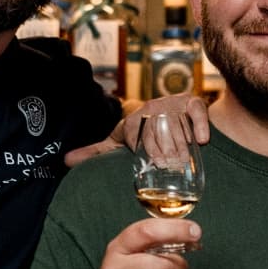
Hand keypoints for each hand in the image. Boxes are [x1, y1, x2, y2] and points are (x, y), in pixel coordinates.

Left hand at [63, 92, 211, 166]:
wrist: (168, 110)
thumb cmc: (139, 132)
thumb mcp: (117, 141)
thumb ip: (96, 152)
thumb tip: (65, 161)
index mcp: (133, 119)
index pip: (135, 130)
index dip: (144, 146)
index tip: (153, 162)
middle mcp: (152, 108)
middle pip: (157, 129)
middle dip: (164, 149)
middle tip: (169, 166)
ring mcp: (173, 104)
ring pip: (177, 124)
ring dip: (182, 144)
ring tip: (183, 161)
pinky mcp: (192, 102)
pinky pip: (196, 111)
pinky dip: (199, 126)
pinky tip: (202, 141)